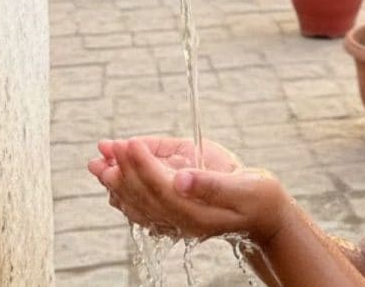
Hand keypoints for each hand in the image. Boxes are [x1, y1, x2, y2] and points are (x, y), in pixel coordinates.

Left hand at [88, 137, 286, 240]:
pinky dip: (123, 194)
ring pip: (136, 204)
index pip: (161, 188)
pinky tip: (112, 182)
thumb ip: (212, 184)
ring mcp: (175, 222)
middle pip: (142, 196)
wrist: (265, 217)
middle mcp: (180, 221)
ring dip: (116, 181)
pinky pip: (141, 209)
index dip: (143, 164)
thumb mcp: (245, 188)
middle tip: (106, 146)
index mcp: (197, 214)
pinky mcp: (174, 217)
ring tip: (99, 159)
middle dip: (122, 169)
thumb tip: (181, 178)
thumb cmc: (259, 198)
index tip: (130, 142)